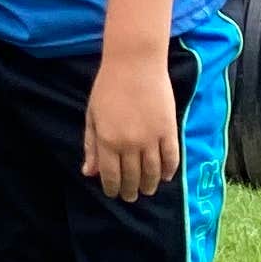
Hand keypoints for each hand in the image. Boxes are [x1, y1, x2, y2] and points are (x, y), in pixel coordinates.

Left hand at [83, 50, 183, 200]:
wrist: (135, 64)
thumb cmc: (108, 88)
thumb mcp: (92, 116)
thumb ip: (91, 146)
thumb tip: (89, 172)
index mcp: (107, 140)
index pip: (110, 175)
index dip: (112, 188)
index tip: (114, 194)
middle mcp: (130, 144)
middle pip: (132, 177)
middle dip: (131, 190)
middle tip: (131, 197)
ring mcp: (151, 138)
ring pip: (153, 172)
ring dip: (150, 185)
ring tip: (147, 190)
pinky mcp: (169, 131)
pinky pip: (171, 158)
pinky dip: (169, 171)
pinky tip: (165, 177)